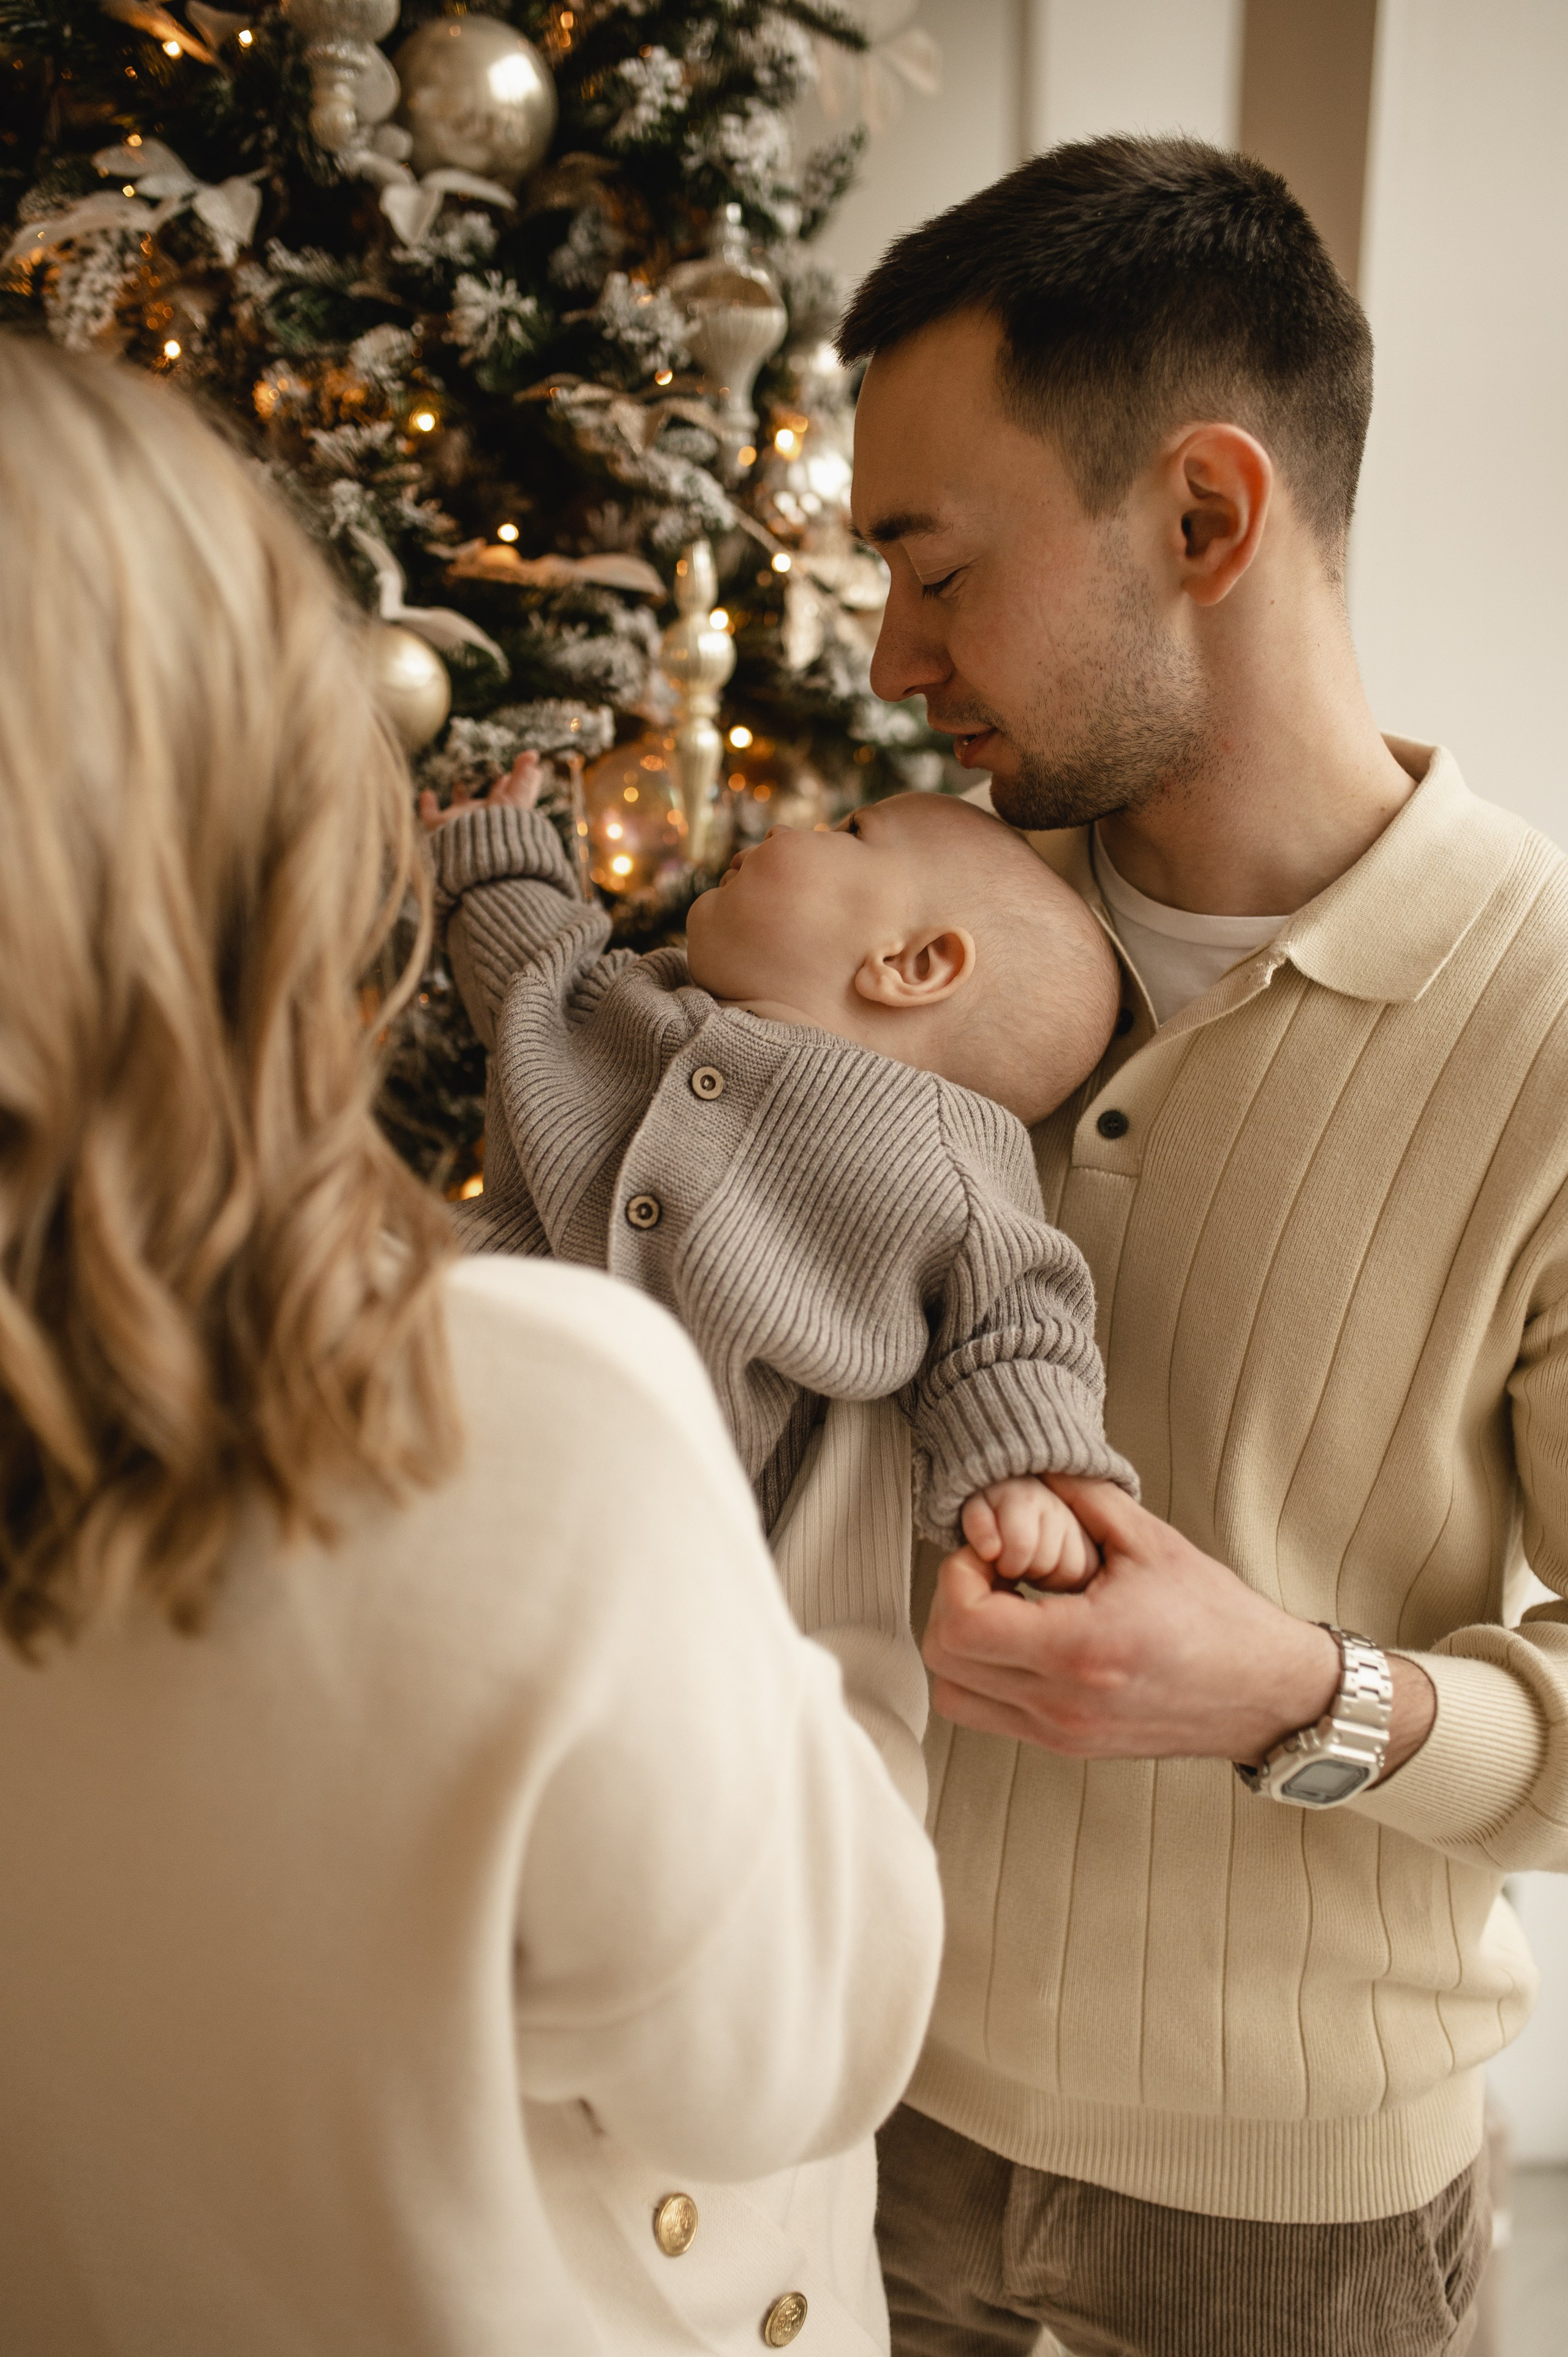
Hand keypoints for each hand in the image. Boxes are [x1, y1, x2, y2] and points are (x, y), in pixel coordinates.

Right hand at [418, 750, 542, 832]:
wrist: (478, 856)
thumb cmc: (501, 829)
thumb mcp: (516, 799)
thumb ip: (524, 778)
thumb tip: (534, 754)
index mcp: (501, 812)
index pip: (507, 795)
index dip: (509, 783)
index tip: (508, 772)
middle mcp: (482, 818)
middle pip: (484, 800)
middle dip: (485, 786)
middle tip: (485, 770)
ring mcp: (461, 824)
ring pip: (460, 808)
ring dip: (460, 794)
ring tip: (459, 781)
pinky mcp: (441, 829)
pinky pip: (431, 817)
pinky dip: (427, 806)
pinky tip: (427, 794)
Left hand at [924, 1475, 1435, 1775]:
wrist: (1265, 1694)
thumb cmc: (1218, 1619)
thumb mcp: (1150, 1539)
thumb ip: (1080, 1495)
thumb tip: (1029, 1464)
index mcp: (1081, 1649)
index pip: (963, 1625)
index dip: (957, 1577)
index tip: (988, 1552)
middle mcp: (1063, 1703)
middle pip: (944, 1665)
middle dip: (951, 1606)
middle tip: (989, 1573)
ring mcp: (1062, 1733)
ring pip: (956, 1697)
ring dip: (963, 1646)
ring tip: (1004, 1607)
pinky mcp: (1067, 1745)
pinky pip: (990, 1714)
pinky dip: (986, 1674)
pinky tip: (1024, 1637)